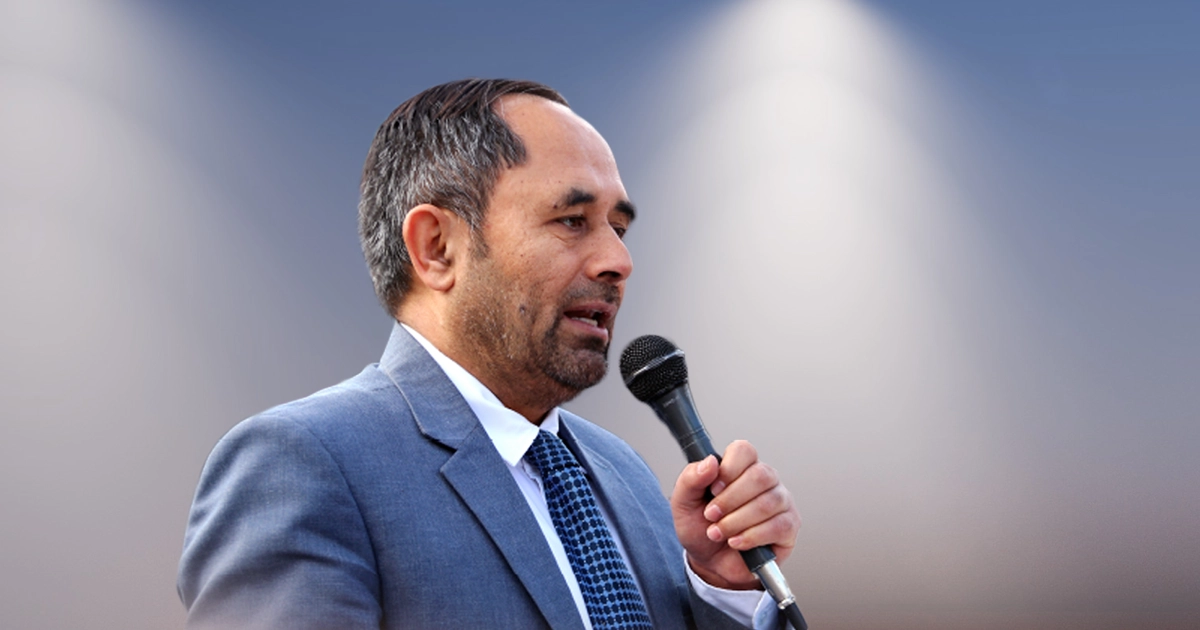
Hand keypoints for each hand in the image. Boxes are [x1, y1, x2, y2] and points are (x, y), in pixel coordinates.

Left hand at [670, 440, 800, 589]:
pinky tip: (736, 542)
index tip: (713, 488)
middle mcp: (765, 480)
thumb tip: (710, 462)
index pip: (744, 450)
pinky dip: (751, 537)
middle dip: (730, 500)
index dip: (729, 468)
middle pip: (759, 475)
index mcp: (740, 467)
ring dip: (736, 522)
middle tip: (712, 515)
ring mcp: (781, 502)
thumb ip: (691, 478)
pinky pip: (777, 526)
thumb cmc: (700, 528)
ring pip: (767, 503)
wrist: (710, 563)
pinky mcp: (789, 527)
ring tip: (719, 533)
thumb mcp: (683, 503)